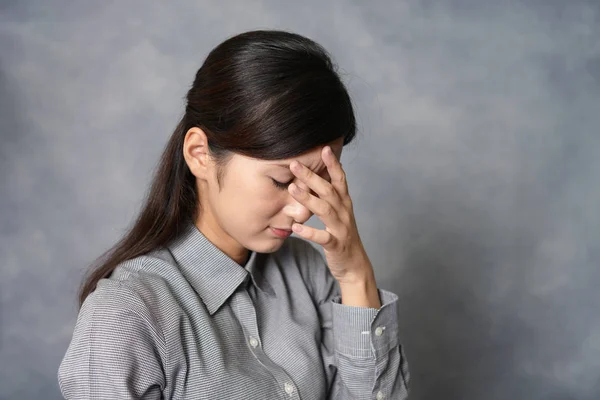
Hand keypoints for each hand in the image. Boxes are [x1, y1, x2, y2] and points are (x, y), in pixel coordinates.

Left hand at [288, 146, 373, 284]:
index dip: (333, 164)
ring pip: (325, 210)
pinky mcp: (336, 245)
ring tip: (292, 189)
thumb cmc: (342, 236)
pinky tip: (295, 227)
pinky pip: (323, 238)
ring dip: (308, 199)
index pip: (340, 179)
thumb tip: (308, 180)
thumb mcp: (337, 214)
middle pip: (329, 190)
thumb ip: (326, 198)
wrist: (355, 265)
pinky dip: (309, 232)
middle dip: (312, 176)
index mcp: (344, 203)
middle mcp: (344, 213)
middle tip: (295, 163)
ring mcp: (341, 229)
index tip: (324, 148)